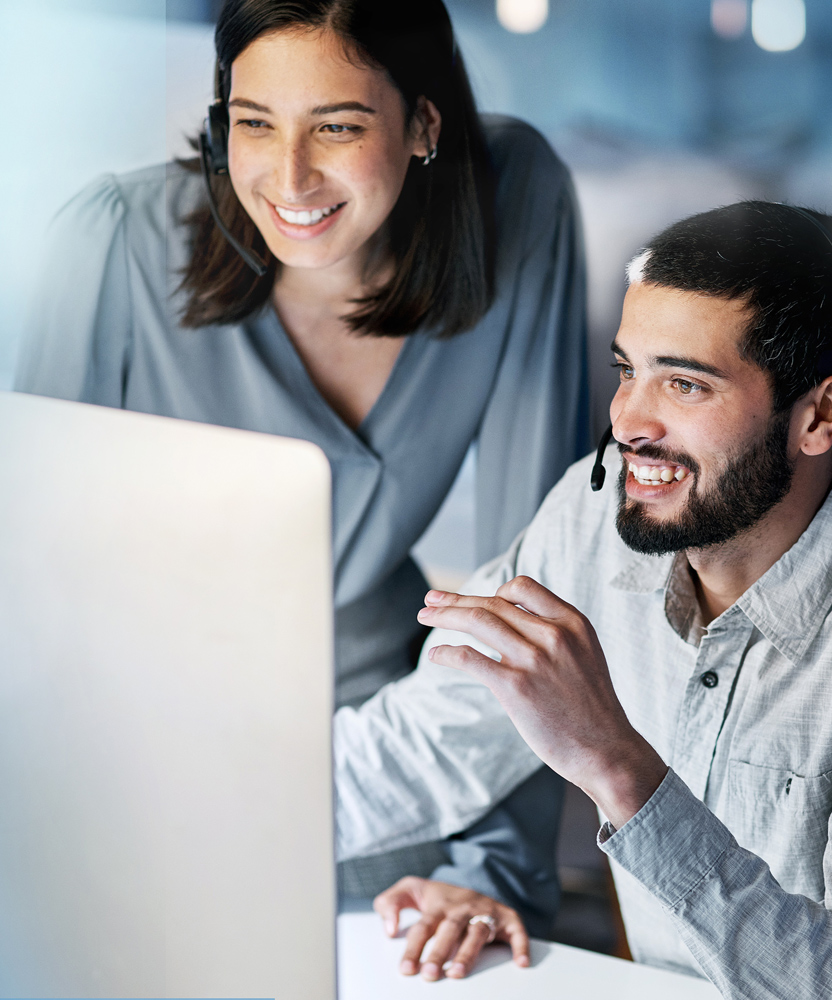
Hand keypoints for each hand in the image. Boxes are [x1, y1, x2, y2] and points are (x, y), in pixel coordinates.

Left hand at [373, 877, 528, 980]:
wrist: (470, 884)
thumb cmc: (438, 896)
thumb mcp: (411, 890)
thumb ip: (390, 902)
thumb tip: (388, 927)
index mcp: (439, 904)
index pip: (423, 927)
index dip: (414, 948)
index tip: (406, 970)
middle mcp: (462, 908)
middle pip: (450, 930)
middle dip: (440, 952)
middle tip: (430, 974)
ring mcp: (485, 911)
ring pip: (478, 932)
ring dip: (469, 952)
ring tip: (458, 973)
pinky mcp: (506, 918)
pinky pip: (516, 930)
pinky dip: (520, 945)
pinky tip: (520, 962)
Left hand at [417, 576, 666, 828]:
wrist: (608, 751)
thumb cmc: (592, 708)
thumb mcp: (585, 654)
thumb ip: (554, 634)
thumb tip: (512, 622)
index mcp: (572, 622)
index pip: (523, 587)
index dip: (495, 592)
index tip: (476, 600)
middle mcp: (553, 634)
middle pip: (492, 603)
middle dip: (456, 599)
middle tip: (431, 598)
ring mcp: (534, 659)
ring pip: (478, 621)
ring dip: (445, 616)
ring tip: (425, 616)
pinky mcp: (516, 687)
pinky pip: (470, 658)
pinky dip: (447, 652)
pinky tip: (436, 655)